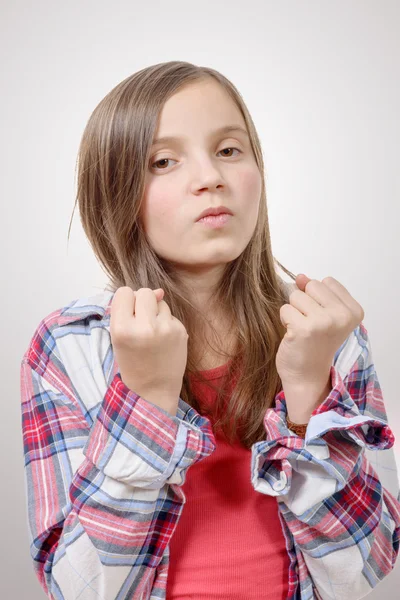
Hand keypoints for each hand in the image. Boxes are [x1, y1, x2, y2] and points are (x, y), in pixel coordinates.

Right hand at [110, 287, 188, 415]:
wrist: (153, 390)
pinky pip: (171, 315)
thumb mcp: (118, 338)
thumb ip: (129, 311)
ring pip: (160, 302)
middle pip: (145, 292)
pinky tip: (163, 341)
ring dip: (156, 313)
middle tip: (140, 321)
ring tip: (152, 335)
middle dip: (142, 302)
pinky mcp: (180, 331)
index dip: (125, 301)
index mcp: (122, 329)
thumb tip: (159, 291)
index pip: (124, 292)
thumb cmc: (131, 362)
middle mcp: (145, 326)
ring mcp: (165, 329)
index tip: (127, 314)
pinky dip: (166, 323)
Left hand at [276, 275, 364, 391]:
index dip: (318, 298)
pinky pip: (285, 308)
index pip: (327, 282)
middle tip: (310, 324)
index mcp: (353, 311)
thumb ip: (316, 292)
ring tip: (302, 329)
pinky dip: (285, 320)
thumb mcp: (324, 314)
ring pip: (296, 295)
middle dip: (305, 302)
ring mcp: (323, 322)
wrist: (307, 376)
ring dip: (294, 311)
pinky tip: (293, 335)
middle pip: (311, 285)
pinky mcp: (303, 329)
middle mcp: (342, 316)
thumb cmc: (315, 344)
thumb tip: (300, 276)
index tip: (322, 319)